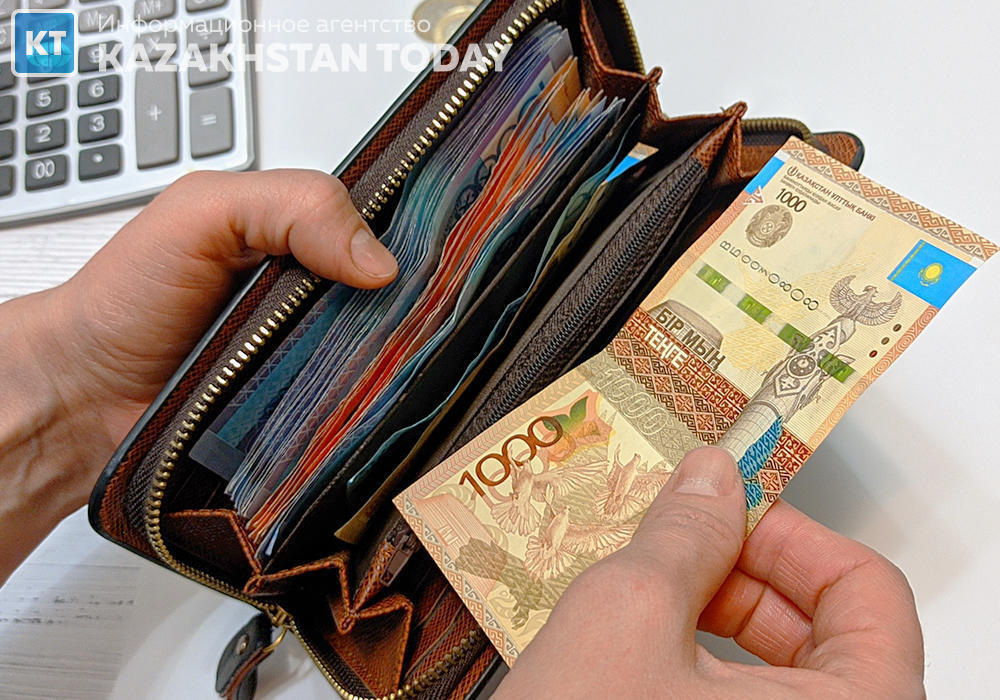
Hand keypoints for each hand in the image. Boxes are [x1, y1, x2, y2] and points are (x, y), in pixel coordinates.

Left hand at [0, 170, 397, 580]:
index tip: (442, 263)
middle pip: (395, 302)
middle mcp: (313, 296)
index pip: (383, 230)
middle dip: (414, 312)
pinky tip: (377, 412)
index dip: (413, 241)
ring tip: (406, 371)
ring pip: (384, 362)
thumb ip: (292, 206)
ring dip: (393, 368)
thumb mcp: (203, 213)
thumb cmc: (128, 297)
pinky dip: (365, 415)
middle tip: (427, 324)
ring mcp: (312, 356)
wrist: (84, 396)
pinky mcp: (308, 412)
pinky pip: (354, 415)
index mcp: (298, 237)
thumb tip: (379, 261)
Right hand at [497, 448, 923, 698]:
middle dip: (745, 575)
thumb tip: (711, 477)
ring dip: (717, 619)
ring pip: (781, 677)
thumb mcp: (626, 616)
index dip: (793, 535)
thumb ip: (683, 533)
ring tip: (649, 596)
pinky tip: (643, 652)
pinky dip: (702, 669)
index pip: (869, 594)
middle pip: (830, 635)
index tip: (729, 510)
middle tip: (681, 545)